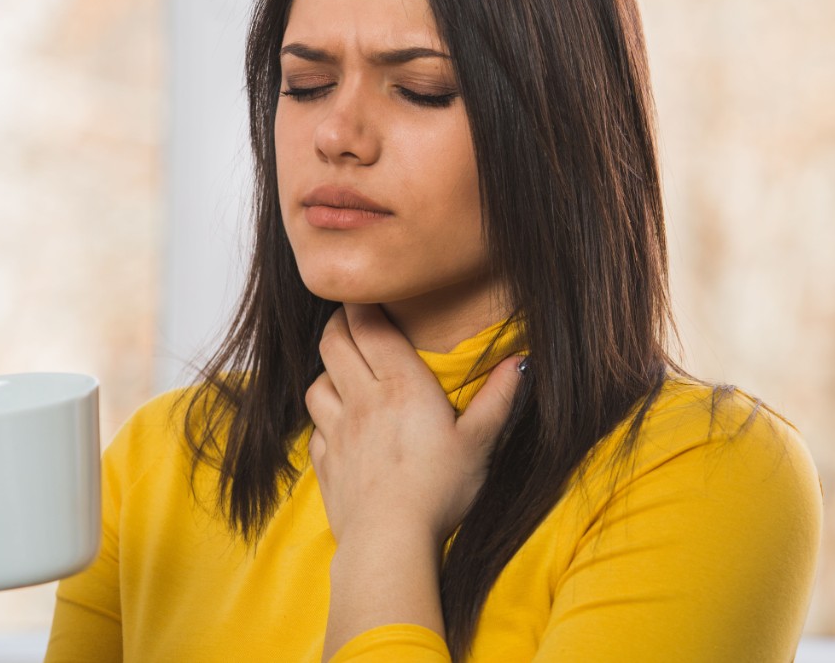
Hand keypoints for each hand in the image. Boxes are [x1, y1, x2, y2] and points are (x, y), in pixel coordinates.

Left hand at [305, 304, 523, 545]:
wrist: (390, 541)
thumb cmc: (439, 491)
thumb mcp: (479, 443)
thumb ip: (497, 398)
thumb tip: (520, 361)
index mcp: (401, 386)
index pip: (369, 327)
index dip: (361, 303)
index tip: (365, 293)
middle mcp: (362, 400)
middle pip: (334, 343)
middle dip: (339, 325)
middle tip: (351, 321)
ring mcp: (337, 431)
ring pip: (317, 383)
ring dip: (327, 372)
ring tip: (344, 373)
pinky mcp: (325, 461)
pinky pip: (314, 427)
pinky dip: (323, 419)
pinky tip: (339, 426)